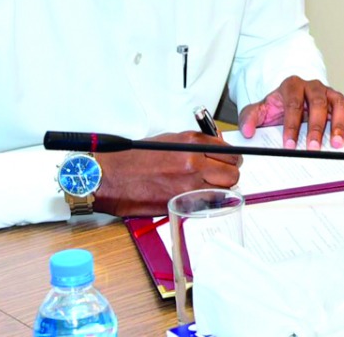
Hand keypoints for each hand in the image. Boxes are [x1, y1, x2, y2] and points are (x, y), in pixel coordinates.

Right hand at [92, 130, 240, 216]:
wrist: (111, 177)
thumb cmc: (134, 159)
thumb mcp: (168, 140)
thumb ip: (195, 143)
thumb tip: (216, 145)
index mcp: (190, 142)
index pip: (229, 150)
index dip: (232, 157)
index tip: (230, 160)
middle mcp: (193, 161)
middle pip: (232, 171)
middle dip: (231, 173)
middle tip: (223, 174)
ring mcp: (189, 183)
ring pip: (225, 189)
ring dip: (223, 189)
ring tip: (212, 187)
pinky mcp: (181, 202)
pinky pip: (208, 203)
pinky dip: (209, 201)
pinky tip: (200, 197)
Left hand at [239, 75, 343, 150]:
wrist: (289, 100)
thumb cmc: (277, 107)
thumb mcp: (260, 110)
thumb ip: (250, 118)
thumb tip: (248, 132)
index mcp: (292, 85)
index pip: (293, 104)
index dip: (291, 125)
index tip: (289, 144)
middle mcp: (312, 86)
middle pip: (317, 104)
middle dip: (315, 127)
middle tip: (314, 147)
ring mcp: (329, 93)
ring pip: (337, 104)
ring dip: (338, 125)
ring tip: (337, 143)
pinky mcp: (340, 101)